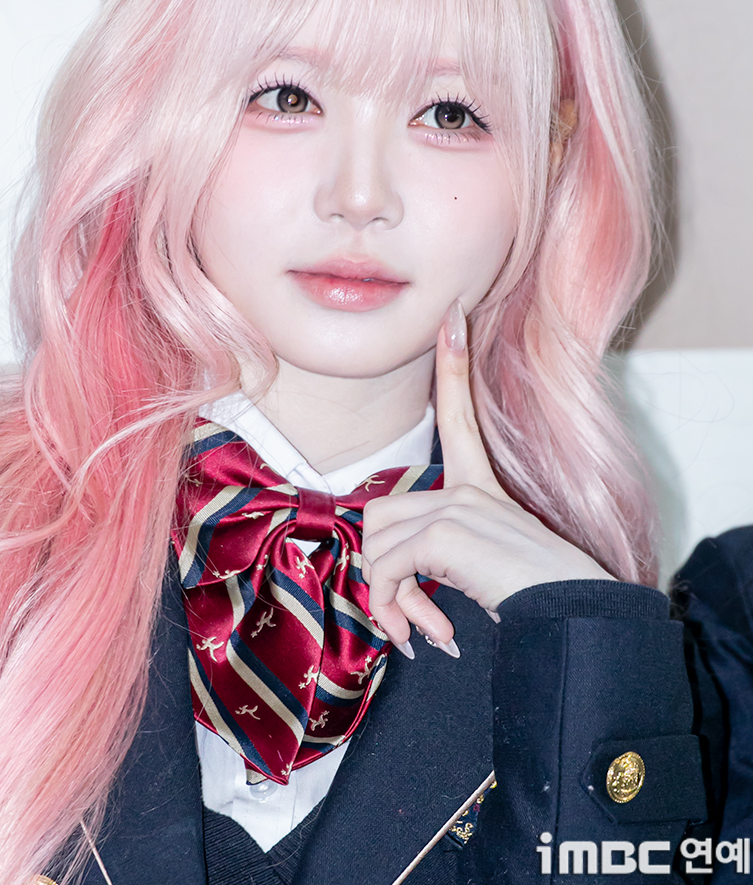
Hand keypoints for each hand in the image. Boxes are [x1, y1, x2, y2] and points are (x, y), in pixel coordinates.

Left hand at [360, 300, 613, 654]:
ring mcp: (457, 506)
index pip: (462, 415)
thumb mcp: (484, 561)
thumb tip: (390, 579)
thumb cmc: (538, 597)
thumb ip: (442, 549)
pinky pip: (385, 568)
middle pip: (379, 512)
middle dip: (381, 571)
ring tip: (420, 629)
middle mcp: (467, 488)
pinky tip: (425, 633)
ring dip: (388, 598)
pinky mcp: (444, 532)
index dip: (455, 366)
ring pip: (375, 542)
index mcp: (481, 487)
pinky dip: (391, 607)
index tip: (453, 317)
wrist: (574, 617)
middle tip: (408, 615)